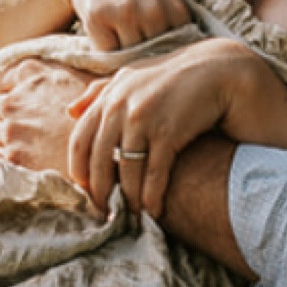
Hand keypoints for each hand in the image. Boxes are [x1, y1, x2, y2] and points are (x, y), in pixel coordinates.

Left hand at [0, 59, 95, 173]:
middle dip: (7, 116)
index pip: (8, 78)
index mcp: (35, 78)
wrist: (106, 158)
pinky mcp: (13, 156)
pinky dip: (8, 157)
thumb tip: (50, 81)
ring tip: (28, 148)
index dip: (12, 89)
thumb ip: (62, 78)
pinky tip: (28, 162)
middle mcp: (17, 101)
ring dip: (6, 138)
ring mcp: (12, 129)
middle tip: (26, 129)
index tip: (18, 99)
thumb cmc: (102, 122)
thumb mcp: (89, 85)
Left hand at [66, 39, 258, 218]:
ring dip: (129, 199)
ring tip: (131, 216)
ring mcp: (143, 120)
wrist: (217, 71)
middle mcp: (120, 107)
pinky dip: (152, 196)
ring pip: (126, 171)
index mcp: (109, 96)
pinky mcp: (168, 132)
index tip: (86, 191)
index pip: (80, 141)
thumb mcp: (132, 77)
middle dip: (100, 192)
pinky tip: (154, 211)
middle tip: (105, 213)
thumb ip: (100, 91)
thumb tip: (70, 111)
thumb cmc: (173, 77)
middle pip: (99, 161)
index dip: (79, 171)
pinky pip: (154, 174)